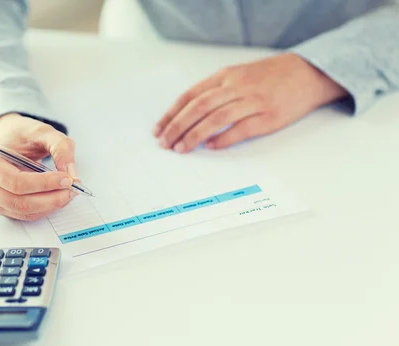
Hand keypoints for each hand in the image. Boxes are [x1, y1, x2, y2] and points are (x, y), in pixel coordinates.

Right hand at [0, 113, 77, 220]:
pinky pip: (24, 215)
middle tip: (72, 190)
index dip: (44, 184)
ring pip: (23, 212)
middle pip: (19, 202)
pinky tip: (56, 198)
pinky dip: (44, 209)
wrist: (9, 141)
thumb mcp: (43, 132)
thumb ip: (60, 148)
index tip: (67, 179)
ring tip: (67, 194)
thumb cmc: (22, 136)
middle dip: (50, 199)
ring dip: (50, 206)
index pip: (16, 182)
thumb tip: (72, 174)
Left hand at [154, 53, 347, 151]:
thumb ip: (215, 91)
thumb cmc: (269, 76)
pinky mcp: (269, 117)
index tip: (159, 129)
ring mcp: (254, 101)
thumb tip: (187, 115)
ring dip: (195, 135)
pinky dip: (223, 139)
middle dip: (178, 127)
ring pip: (216, 118)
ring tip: (182, 148)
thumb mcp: (238, 74)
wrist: (309, 73)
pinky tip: (210, 147)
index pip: (191, 95)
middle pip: (199, 107)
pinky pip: (241, 129)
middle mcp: (237, 86)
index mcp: (226, 75)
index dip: (172, 114)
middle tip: (165, 143)